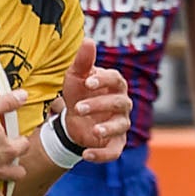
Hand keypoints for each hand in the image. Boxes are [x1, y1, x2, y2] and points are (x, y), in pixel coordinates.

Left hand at [60, 41, 132, 162]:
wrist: (73, 119)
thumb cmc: (79, 93)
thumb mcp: (75, 78)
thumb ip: (82, 61)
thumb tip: (88, 40)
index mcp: (114, 86)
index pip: (116, 79)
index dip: (104, 80)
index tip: (88, 82)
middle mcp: (122, 105)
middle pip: (119, 103)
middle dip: (99, 105)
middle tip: (78, 108)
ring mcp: (120, 124)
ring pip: (121, 126)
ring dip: (107, 128)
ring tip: (93, 130)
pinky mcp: (115, 143)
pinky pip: (114, 151)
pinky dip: (101, 155)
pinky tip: (86, 155)